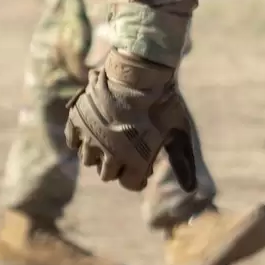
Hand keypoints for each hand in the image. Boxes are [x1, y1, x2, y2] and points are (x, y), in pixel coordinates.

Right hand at [64, 51, 198, 191]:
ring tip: (109, 136)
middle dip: (117, 165)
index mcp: (135, 162)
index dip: (138, 175)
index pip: (129, 184)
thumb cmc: (163, 102)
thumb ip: (182, 162)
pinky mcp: (78, 122)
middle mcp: (109, 155)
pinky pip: (73, 141)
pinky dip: (80, 138)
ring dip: (98, 152)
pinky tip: (92, 129)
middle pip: (107, 174)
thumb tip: (191, 190)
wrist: (139, 74)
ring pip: (88, 159)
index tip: (142, 164)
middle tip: (125, 148)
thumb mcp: (177, 132)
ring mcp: (91, 138)